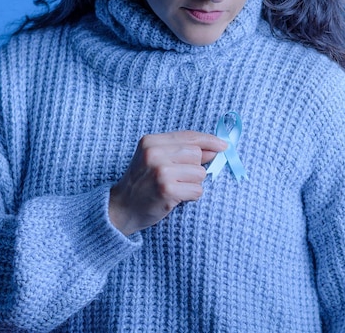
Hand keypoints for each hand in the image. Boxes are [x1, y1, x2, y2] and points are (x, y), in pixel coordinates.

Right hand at [108, 130, 226, 235]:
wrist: (122, 208)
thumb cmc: (143, 182)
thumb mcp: (156, 158)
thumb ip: (183, 150)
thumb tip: (215, 149)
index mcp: (151, 141)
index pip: (189, 136)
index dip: (209, 141)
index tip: (223, 146)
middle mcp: (154, 153)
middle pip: (197, 154)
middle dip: (195, 167)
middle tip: (179, 177)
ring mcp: (160, 171)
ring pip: (200, 173)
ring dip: (193, 183)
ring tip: (175, 187)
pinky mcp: (167, 190)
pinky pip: (197, 190)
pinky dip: (191, 195)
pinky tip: (176, 197)